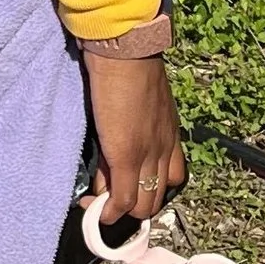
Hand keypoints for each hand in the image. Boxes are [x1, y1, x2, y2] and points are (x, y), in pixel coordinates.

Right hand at [81, 37, 186, 236]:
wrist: (125, 50)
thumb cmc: (128, 64)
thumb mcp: (141, 100)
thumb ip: (134, 125)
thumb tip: (115, 148)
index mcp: (170, 134)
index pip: (170, 177)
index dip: (147, 189)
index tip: (125, 186)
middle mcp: (165, 148)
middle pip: (158, 196)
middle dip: (133, 206)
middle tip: (108, 200)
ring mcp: (148, 156)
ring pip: (143, 204)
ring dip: (120, 212)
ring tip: (98, 205)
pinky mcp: (127, 158)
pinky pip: (122, 200)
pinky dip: (108, 212)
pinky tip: (94, 211)